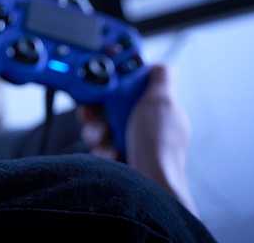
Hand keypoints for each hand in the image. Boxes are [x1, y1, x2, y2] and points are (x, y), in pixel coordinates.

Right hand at [78, 65, 197, 214]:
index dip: (112, 82)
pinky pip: (98, 147)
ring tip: (100, 138)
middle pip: (109, 107)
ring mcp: (130, 144)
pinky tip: (108, 154)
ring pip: (100, 127)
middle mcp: (143, 126)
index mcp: (156, 109)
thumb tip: (159, 65)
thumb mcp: (162, 102)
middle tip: (90, 113)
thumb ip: (160, 79)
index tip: (98, 78)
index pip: (129, 87)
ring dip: (95, 132)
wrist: (151, 188)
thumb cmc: (160, 146)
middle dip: (96, 110)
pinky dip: (99, 149)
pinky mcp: (117, 160)